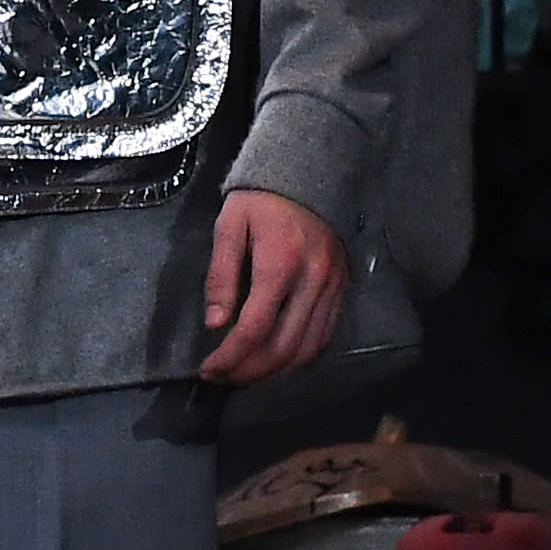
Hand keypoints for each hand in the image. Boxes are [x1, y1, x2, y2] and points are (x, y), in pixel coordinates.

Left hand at [199, 187, 348, 385]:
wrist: (308, 172)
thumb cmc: (261, 199)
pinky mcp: (342, 289)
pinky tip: (276, 360)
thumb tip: (215, 324)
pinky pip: (323, 337)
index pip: (254, 328)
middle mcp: (311, 281)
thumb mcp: (230, 226)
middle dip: (249, 371)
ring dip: (274, 371)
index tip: (208, 368)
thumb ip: (221, 275)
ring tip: (245, 374)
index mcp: (280, 263)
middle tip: (223, 377)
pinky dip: (299, 357)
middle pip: (283, 348)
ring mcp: (332, 288)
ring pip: (306, 349)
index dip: (230, 357)